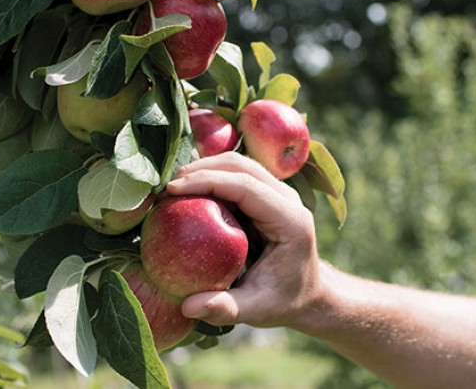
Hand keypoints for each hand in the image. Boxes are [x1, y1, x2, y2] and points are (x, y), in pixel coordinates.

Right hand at [166, 152, 321, 327]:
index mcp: (290, 221)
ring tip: (172, 187)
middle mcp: (287, 200)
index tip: (173, 190)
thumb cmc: (284, 301)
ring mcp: (279, 193)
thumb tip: (189, 306)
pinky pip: (238, 175)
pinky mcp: (268, 195)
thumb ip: (226, 309)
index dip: (208, 181)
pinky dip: (212, 177)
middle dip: (201, 169)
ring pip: (239, 164)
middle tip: (165, 186)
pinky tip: (187, 191)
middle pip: (242, 166)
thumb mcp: (259, 310)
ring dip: (205, 169)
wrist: (310, 293)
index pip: (246, 186)